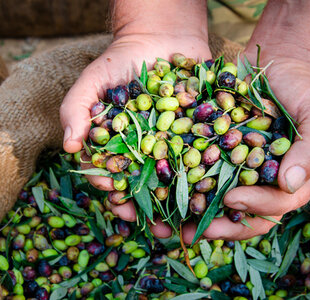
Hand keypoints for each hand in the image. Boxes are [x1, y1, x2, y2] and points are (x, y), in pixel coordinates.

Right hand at [60, 31, 210, 237]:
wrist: (160, 38)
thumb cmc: (121, 60)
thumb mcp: (92, 80)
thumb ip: (77, 109)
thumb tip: (68, 146)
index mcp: (120, 147)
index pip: (116, 177)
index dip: (117, 193)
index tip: (122, 205)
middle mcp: (148, 151)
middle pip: (150, 185)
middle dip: (155, 209)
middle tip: (162, 231)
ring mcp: (176, 144)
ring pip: (180, 177)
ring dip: (185, 201)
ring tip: (192, 221)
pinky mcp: (200, 133)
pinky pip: (206, 155)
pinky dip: (212, 172)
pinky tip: (218, 189)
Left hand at [182, 49, 309, 242]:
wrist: (279, 59)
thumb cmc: (304, 87)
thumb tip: (290, 185)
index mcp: (292, 180)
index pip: (275, 206)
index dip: (255, 207)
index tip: (232, 199)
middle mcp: (263, 180)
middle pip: (243, 214)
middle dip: (217, 226)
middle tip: (190, 232)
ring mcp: (239, 167)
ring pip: (216, 199)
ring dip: (192, 213)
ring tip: (164, 225)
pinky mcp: (218, 151)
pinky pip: (200, 170)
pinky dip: (182, 182)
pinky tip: (160, 187)